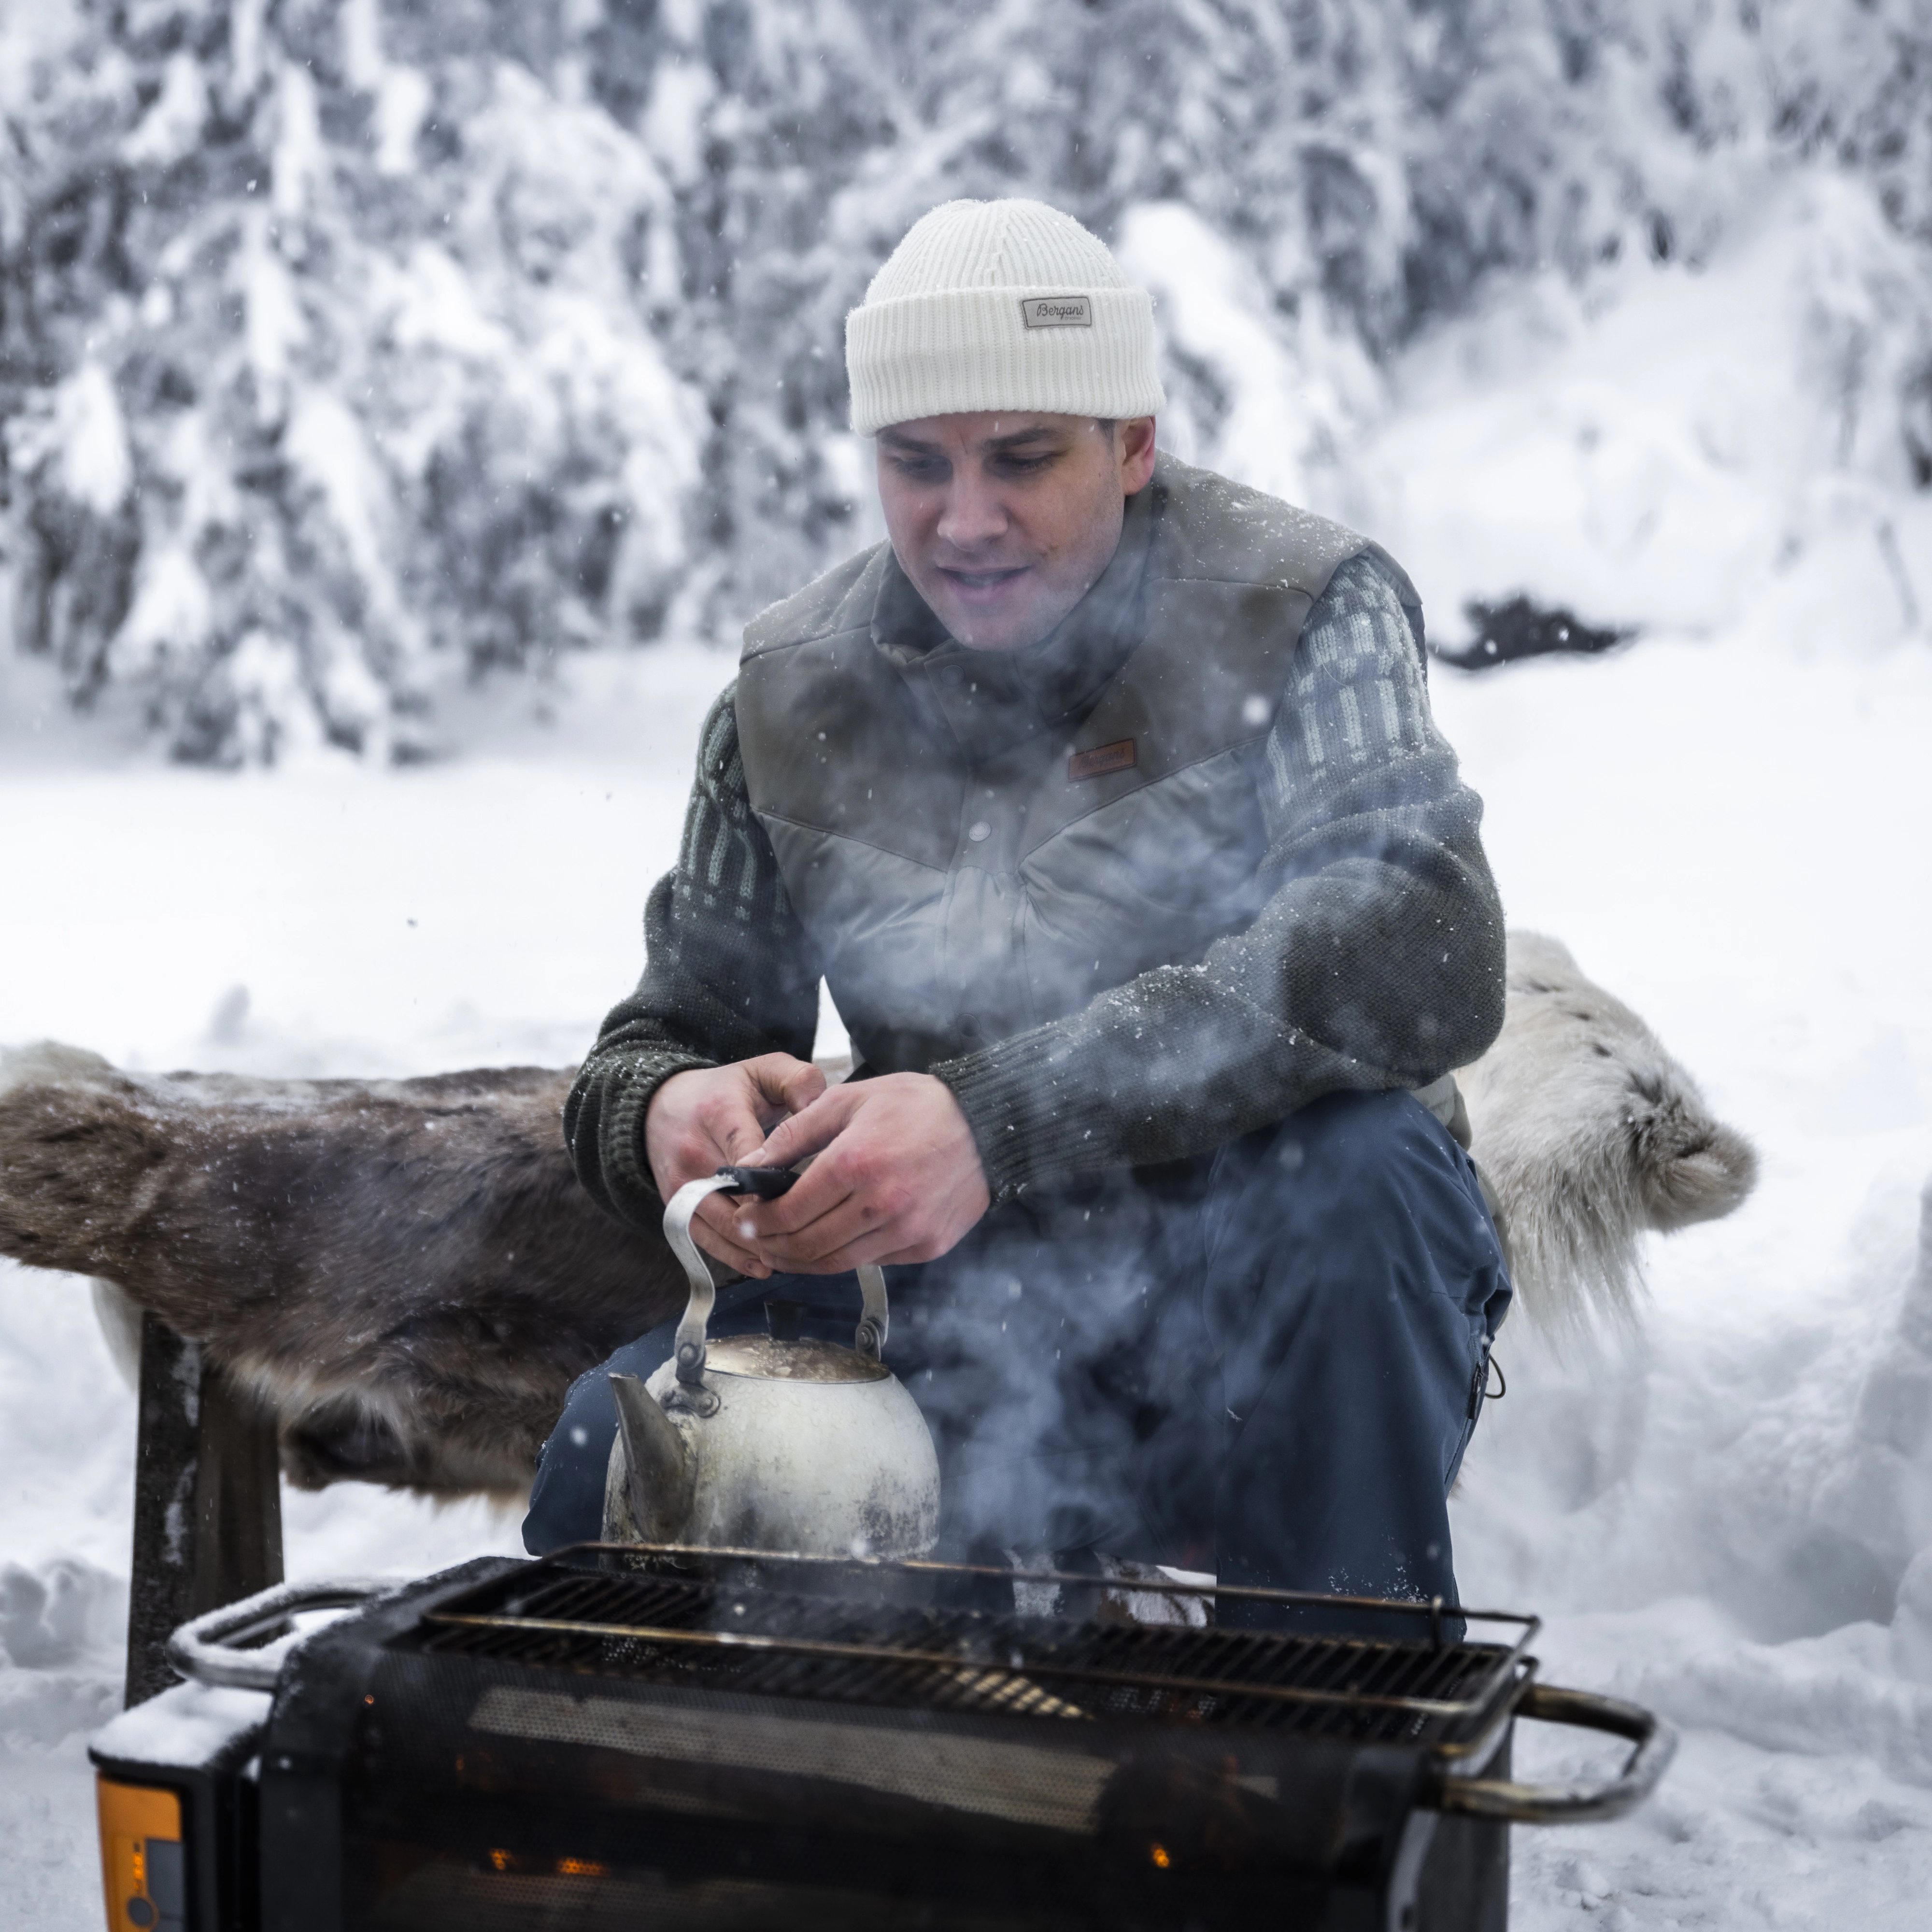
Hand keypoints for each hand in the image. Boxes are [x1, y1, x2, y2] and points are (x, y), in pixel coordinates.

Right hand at [644, 1055, 825, 1275]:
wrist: (660, 1105)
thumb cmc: (724, 1091)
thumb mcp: (764, 1070)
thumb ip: (798, 1081)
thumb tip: (820, 1109)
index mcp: (720, 1114)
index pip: (750, 1154)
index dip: (779, 1181)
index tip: (811, 1195)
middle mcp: (694, 1153)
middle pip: (736, 1200)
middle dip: (775, 1220)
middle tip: (815, 1232)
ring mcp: (680, 1185)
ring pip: (721, 1227)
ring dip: (759, 1244)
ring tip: (798, 1252)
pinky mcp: (674, 1207)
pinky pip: (704, 1241)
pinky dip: (735, 1256)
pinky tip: (765, 1264)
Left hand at [723, 1073, 990, 1275]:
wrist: (988, 1123)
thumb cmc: (918, 1105)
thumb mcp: (848, 1099)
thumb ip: (794, 1133)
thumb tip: (749, 1165)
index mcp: (855, 1163)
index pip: (789, 1213)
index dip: (757, 1223)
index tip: (743, 1219)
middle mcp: (881, 1204)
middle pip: (808, 1246)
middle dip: (772, 1247)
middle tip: (756, 1239)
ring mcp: (907, 1230)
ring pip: (838, 1263)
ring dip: (803, 1261)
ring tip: (784, 1247)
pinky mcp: (927, 1245)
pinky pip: (873, 1262)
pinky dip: (845, 1256)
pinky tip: (833, 1240)